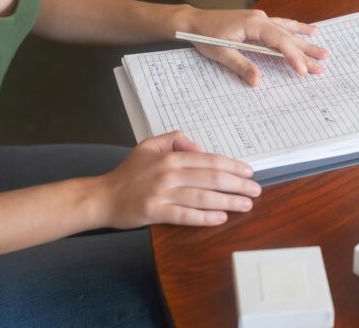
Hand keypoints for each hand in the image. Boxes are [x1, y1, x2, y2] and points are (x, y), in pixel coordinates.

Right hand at [97, 131, 261, 228]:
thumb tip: (198, 147)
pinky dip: (204, 217)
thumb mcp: (149, 145)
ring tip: (246, 205)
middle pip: (210, 178)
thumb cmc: (128, 173)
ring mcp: (162, 193)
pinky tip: (220, 218)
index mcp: (170, 156)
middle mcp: (168, 172)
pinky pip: (184, 215)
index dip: (232, 166)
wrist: (102, 196)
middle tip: (256, 191)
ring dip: (228, 201)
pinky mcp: (154, 211)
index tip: (249, 172)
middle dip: (237, 184)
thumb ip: (174, 140)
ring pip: (202, 196)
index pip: (208, 160)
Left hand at [182, 8, 328, 86]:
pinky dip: (296, 29)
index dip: (292, 56)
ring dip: (305, 40)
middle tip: (323, 63)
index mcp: (252, 24)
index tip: (302, 70)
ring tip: (323, 48)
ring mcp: (260, 18)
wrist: (194, 21)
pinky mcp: (257, 21)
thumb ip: (242, 66)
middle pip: (288, 36)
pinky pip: (282, 25)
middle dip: (305, 51)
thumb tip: (258, 82)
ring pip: (288, 30)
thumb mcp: (221, 54)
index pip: (278, 41)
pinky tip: (309, 30)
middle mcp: (260, 18)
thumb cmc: (204, 36)